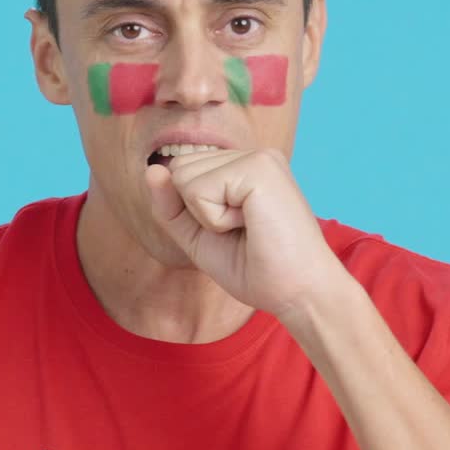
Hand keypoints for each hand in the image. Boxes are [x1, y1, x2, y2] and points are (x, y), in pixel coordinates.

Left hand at [145, 147, 342, 320]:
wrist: (298, 293)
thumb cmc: (256, 269)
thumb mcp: (199, 237)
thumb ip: (171, 205)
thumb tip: (151, 169)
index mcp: (245, 167)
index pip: (182, 172)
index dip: (193, 212)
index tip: (235, 232)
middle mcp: (253, 155)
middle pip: (179, 170)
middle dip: (197, 211)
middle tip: (241, 232)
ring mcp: (258, 157)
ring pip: (184, 177)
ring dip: (207, 216)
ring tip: (247, 228)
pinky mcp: (258, 167)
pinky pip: (198, 190)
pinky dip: (215, 219)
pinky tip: (250, 225)